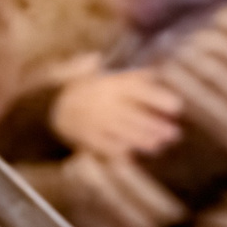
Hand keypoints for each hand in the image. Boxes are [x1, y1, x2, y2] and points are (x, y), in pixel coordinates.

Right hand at [51, 70, 182, 158]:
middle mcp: (104, 102)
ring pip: (123, 133)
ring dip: (143, 140)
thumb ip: (127, 73)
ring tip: (159, 145)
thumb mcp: (104, 71)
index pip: (137, 89)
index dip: (158, 98)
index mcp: (109, 82)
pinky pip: (105, 147)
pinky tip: (133, 155)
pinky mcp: (87, 138)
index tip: (177, 106)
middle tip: (175, 133)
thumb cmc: (85, 86)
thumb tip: (154, 72)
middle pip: (134, 115)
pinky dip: (120, 151)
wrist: (49, 104)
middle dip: (155, 126)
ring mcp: (95, 122)